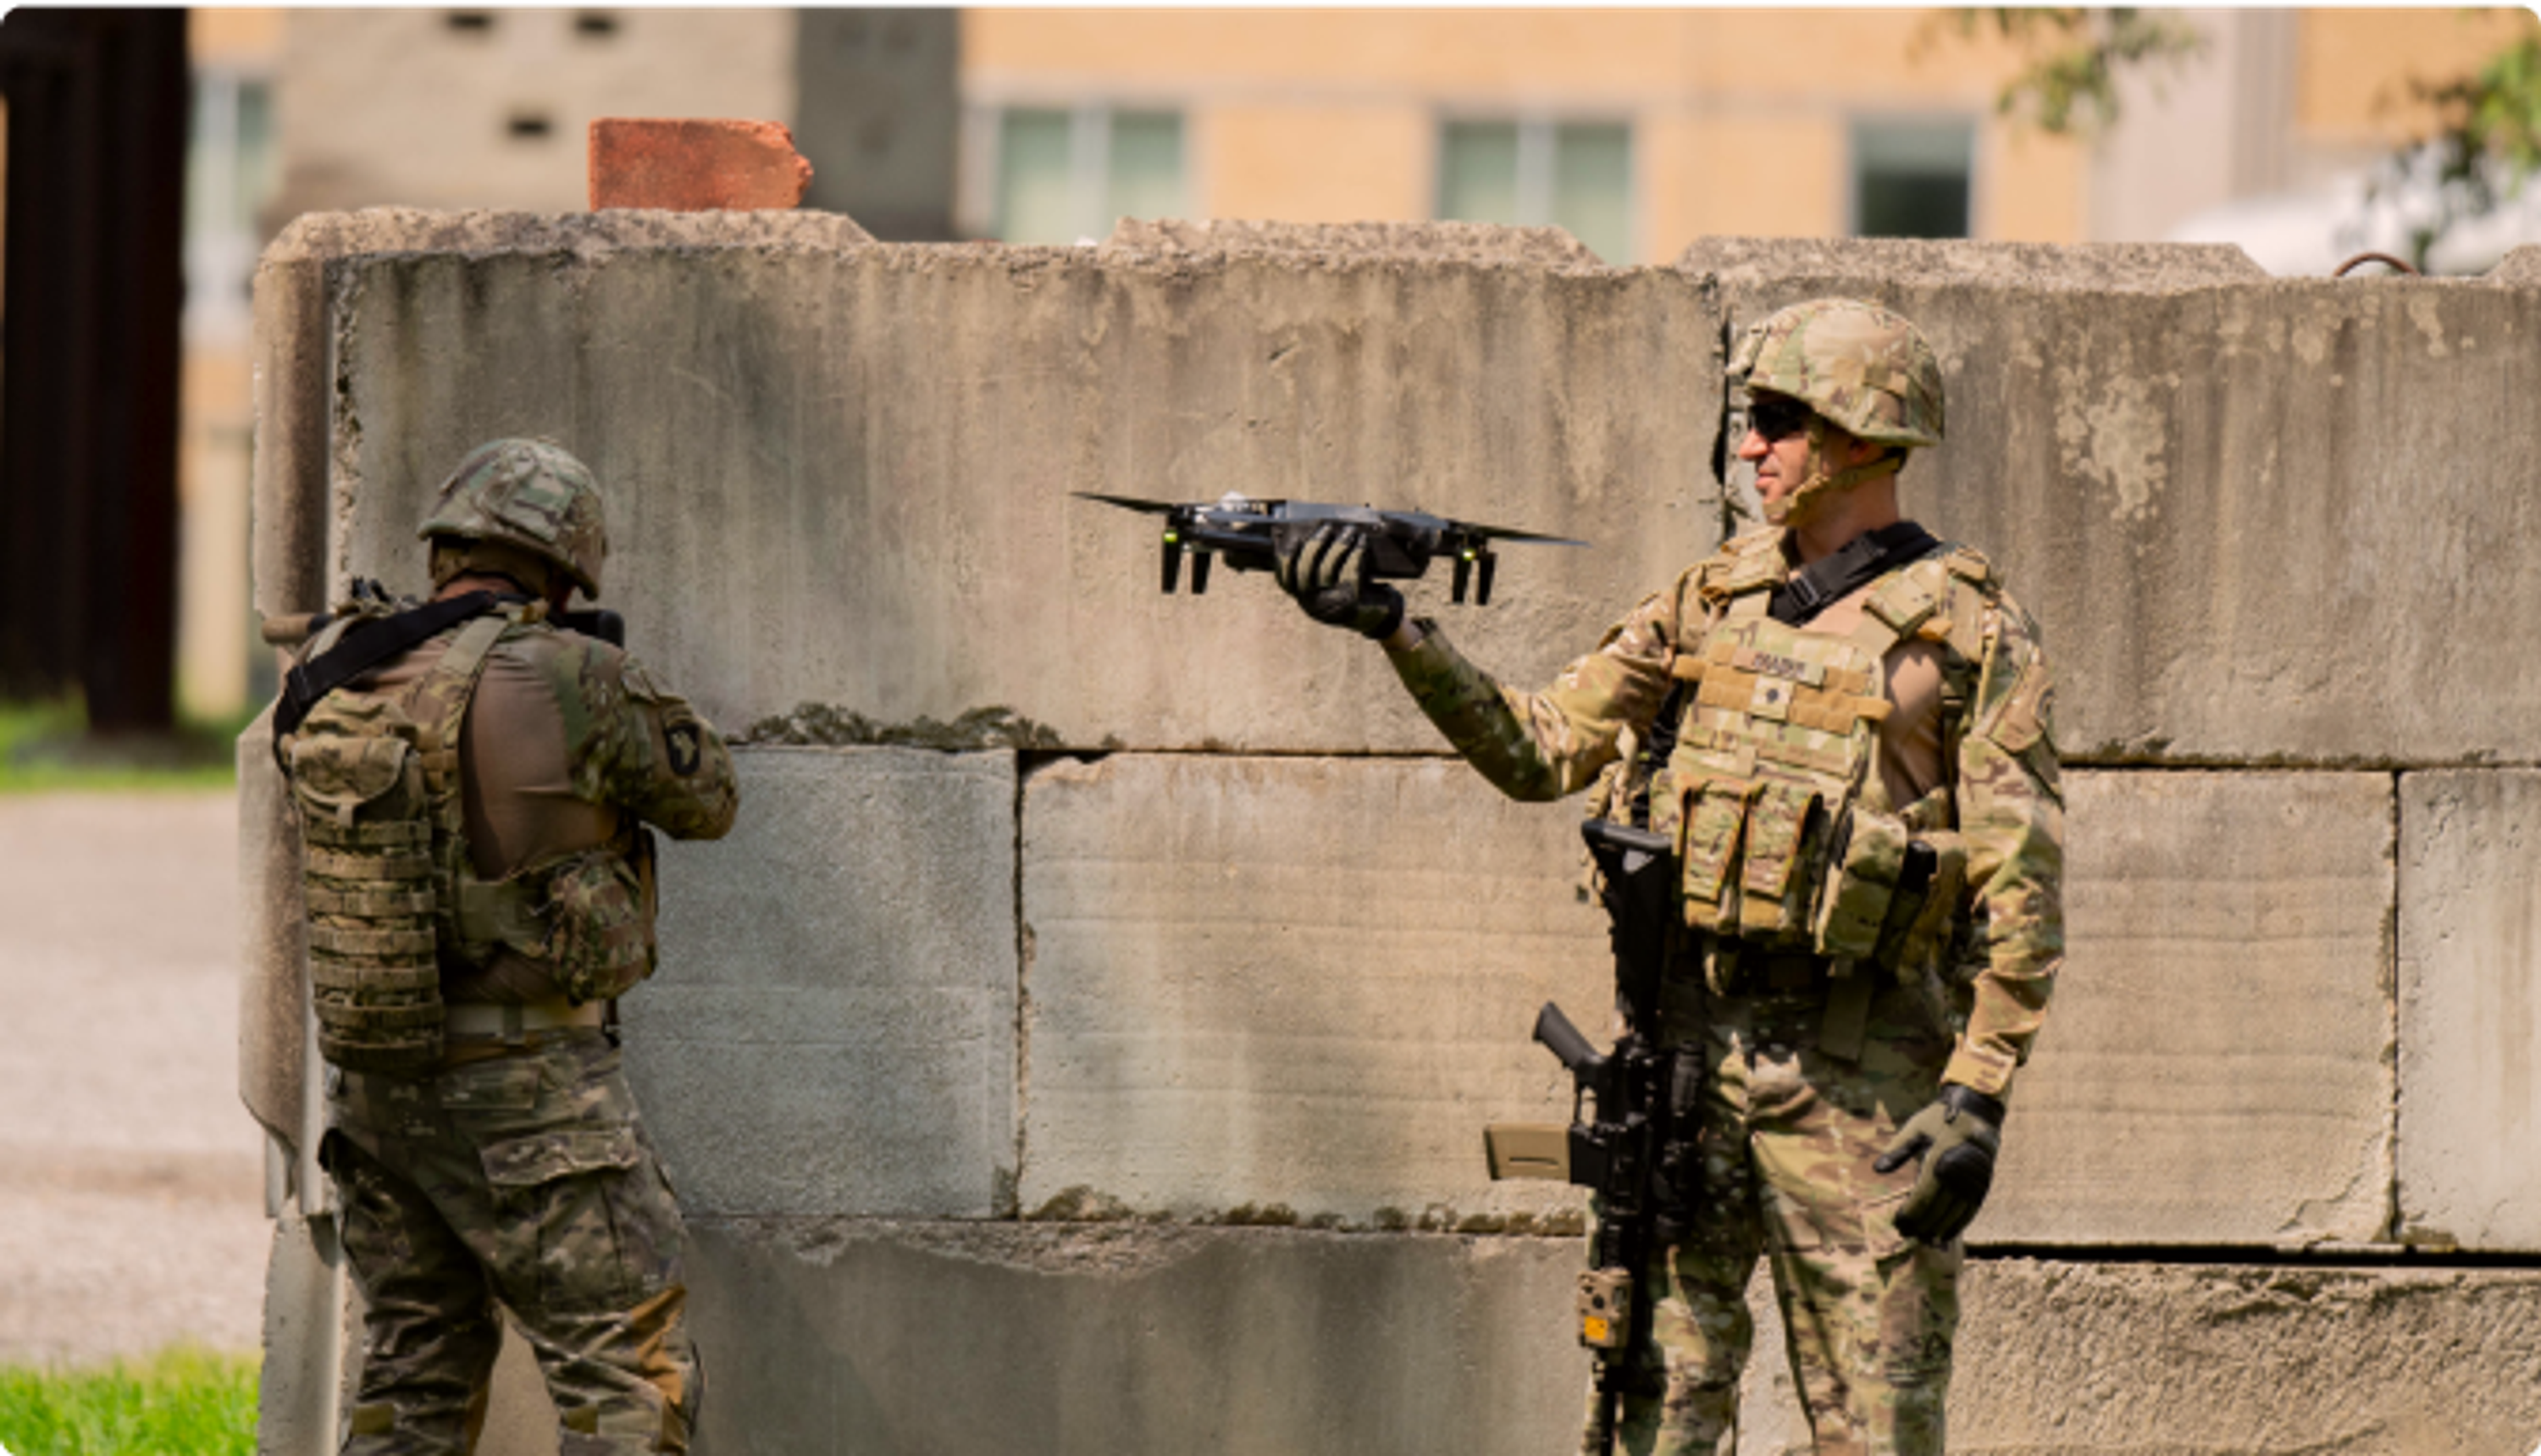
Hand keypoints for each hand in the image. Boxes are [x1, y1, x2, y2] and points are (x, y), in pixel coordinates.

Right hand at [1274, 521, 1404, 639]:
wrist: (1379, 616)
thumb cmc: (1352, 592)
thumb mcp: (1331, 583)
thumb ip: (1317, 566)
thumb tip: (1311, 530)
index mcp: (1303, 598)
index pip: (1284, 577)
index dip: (1286, 555)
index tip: (1296, 536)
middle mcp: (1312, 604)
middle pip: (1304, 568)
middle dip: (1316, 543)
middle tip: (1327, 527)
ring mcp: (1329, 604)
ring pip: (1326, 568)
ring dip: (1338, 544)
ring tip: (1349, 530)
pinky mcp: (1349, 602)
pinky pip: (1349, 571)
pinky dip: (1356, 552)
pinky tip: (1362, 541)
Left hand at [1872, 1083, 2004, 1244]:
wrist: (1977, 1111)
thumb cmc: (1940, 1119)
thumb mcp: (1915, 1129)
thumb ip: (1897, 1150)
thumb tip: (1878, 1169)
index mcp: (1938, 1160)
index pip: (1922, 1198)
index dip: (1909, 1214)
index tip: (1897, 1224)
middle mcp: (1958, 1174)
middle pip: (1936, 1209)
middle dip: (1920, 1225)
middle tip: (1906, 1235)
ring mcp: (1973, 1181)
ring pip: (1954, 1213)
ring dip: (1938, 1229)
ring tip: (1924, 1239)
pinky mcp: (1983, 1184)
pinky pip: (1970, 1210)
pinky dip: (1958, 1224)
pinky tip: (1946, 1233)